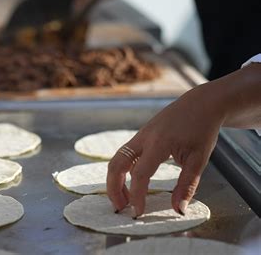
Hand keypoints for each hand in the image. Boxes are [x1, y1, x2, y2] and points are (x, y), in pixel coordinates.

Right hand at [106, 84, 225, 217]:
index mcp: (159, 143)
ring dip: (116, 180)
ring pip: (117, 159)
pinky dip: (123, 171)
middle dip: (113, 188)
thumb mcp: (199, 159)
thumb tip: (178, 210)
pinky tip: (132, 182)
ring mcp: (140, 136)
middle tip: (119, 208)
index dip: (137, 195)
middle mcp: (143, 138)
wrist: (201, 103)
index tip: (138, 212)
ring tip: (124, 199)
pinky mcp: (140, 136)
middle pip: (116, 164)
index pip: (140, 174)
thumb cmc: (202, 129)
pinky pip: (125, 155)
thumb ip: (186, 186)